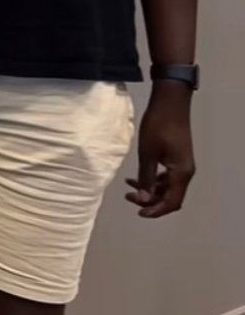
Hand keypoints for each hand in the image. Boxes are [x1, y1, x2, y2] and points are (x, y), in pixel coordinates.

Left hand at [125, 82, 194, 217]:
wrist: (170, 102)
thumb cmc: (158, 125)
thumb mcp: (148, 152)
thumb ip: (146, 177)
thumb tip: (143, 198)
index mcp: (181, 174)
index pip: (171, 202)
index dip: (156, 210)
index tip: (139, 212)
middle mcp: (185, 172)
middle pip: (170, 196)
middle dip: (150, 200)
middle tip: (129, 197)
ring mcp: (182, 164)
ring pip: (167, 186)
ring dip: (150, 189)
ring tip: (129, 186)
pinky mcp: (177, 156)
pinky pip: (167, 175)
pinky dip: (154, 179)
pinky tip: (139, 175)